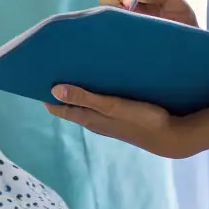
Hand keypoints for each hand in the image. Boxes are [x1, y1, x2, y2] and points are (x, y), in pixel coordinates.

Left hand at [46, 85, 191, 158]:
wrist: (171, 137)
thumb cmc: (141, 120)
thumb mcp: (110, 106)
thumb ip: (84, 98)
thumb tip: (53, 90)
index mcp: (90, 119)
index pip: (61, 108)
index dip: (48, 96)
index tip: (37, 79)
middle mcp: (96, 122)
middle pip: (72, 107)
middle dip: (61, 92)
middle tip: (53, 71)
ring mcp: (109, 122)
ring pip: (87, 106)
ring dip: (79, 93)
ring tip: (73, 72)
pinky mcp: (122, 119)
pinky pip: (102, 105)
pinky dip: (95, 95)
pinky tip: (100, 84)